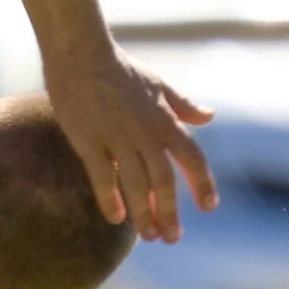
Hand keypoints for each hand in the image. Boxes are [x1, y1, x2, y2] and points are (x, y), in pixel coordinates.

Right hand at [49, 51, 215, 240]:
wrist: (80, 51)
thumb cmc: (118, 67)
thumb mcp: (157, 83)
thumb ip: (182, 104)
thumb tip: (209, 116)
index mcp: (164, 119)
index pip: (192, 157)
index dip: (202, 184)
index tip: (209, 207)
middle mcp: (145, 132)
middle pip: (165, 180)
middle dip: (171, 211)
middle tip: (172, 237)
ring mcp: (117, 137)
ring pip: (137, 184)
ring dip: (145, 213)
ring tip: (149, 235)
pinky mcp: (88, 139)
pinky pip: (103, 176)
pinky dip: (110, 198)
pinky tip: (115, 218)